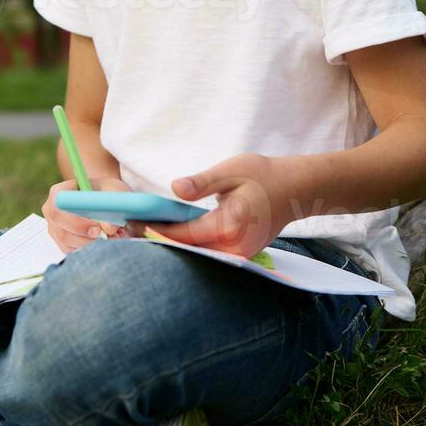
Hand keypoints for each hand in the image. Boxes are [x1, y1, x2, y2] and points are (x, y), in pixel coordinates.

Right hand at [43, 176, 132, 253]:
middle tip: (107, 237)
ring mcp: (55, 229)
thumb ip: (112, 205)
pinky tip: (105, 240)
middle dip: (86, 239)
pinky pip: (74, 251)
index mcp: (59, 193)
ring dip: (91, 245)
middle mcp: (52, 212)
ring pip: (69, 245)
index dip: (76, 223)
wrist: (101, 197)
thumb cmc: (105, 190)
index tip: (97, 229)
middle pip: (62, 233)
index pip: (57, 210)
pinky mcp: (63, 242)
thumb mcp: (113, 190)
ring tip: (112, 236)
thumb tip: (108, 228)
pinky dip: (90, 249)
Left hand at [126, 153, 296, 259]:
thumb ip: (201, 182)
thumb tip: (175, 189)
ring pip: (196, 255)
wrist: (295, 189)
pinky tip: (169, 236)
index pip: (183, 234)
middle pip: (187, 250)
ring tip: (144, 232)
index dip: (156, 230)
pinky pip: (207, 253)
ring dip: (172, 246)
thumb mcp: (231, 170)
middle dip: (159, 241)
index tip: (133, 222)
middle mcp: (234, 246)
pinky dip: (188, 246)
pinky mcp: (240, 255)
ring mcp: (239, 254)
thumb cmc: (263, 175)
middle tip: (130, 230)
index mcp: (230, 225)